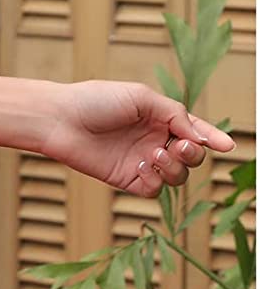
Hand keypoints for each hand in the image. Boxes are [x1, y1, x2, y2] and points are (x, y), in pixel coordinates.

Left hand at [40, 79, 235, 194]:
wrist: (60, 120)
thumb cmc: (97, 101)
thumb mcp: (142, 99)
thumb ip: (175, 115)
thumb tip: (200, 137)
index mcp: (161, 118)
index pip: (195, 131)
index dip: (212, 138)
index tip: (228, 146)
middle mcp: (154, 141)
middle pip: (191, 157)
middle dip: (192, 154)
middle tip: (177, 145)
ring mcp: (141, 162)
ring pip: (176, 176)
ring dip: (174, 167)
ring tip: (154, 153)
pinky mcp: (126, 179)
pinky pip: (153, 190)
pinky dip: (155, 180)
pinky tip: (142, 165)